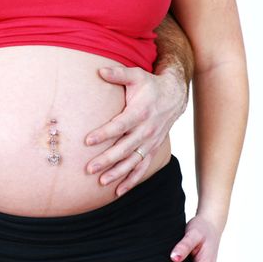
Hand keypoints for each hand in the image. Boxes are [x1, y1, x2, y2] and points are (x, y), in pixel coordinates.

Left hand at [85, 66, 187, 194]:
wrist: (174, 96)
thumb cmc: (149, 85)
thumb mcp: (136, 75)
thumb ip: (118, 74)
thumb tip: (99, 70)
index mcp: (140, 112)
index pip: (120, 125)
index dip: (104, 133)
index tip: (88, 141)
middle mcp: (146, 130)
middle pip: (124, 148)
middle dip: (107, 160)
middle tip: (89, 168)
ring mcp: (151, 142)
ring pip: (133, 161)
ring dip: (118, 173)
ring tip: (101, 182)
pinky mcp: (152, 149)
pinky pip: (142, 168)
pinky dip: (131, 180)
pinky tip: (118, 190)